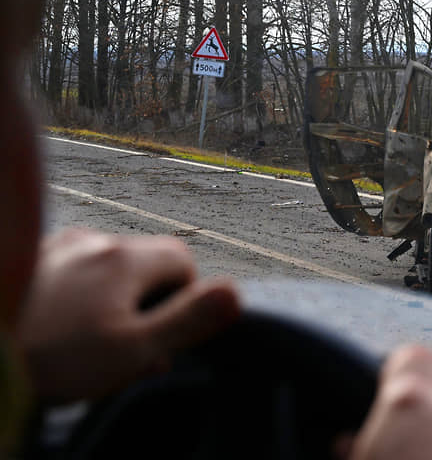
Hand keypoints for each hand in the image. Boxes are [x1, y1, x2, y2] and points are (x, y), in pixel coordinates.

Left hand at [15, 229, 240, 402]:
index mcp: (125, 258)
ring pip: (107, 268)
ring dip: (112, 300)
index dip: (185, 298)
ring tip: (91, 344)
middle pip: (144, 264)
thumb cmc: (54, 359)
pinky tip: (61, 329)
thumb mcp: (134, 350)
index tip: (163, 333)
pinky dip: (78, 295)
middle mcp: (92, 240)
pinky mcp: (28, 260)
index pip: (184, 260)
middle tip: (129, 350)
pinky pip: (72, 271)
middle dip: (146, 303)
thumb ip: (188, 320)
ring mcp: (55, 246)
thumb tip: (235, 293)